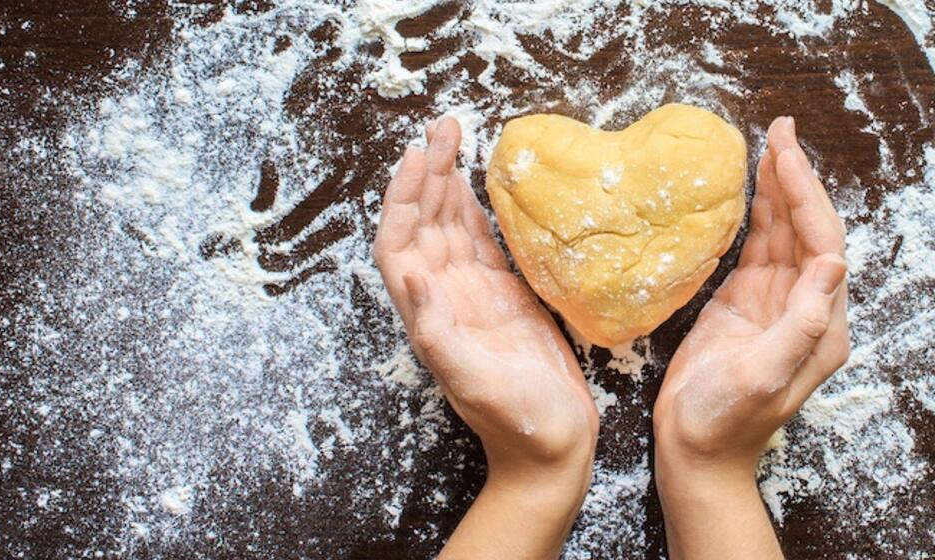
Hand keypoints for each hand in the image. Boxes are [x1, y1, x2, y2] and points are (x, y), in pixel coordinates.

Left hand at [373, 117, 598, 558]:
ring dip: (449, 183)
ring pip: (453, 227)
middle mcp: (445, 297)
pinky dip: (479, 211)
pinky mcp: (505, 296)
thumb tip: (409, 274)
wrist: (550, 448)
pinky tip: (481, 185)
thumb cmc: (516, 422)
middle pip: (424, 224)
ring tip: (454, 138)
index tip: (419, 155)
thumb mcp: (472, 381)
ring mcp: (474, 295)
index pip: (401, 243)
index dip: (404, 198)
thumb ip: (436, 330)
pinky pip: (485, 243)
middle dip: (428, 173)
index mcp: (429, 313)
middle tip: (441, 126)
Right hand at [653, 117, 848, 558]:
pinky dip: (756, 216)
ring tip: (770, 144)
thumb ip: (802, 322)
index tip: (785, 152)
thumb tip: (832, 263)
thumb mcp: (764, 375)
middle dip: (797, 177)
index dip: (807, 194)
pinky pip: (757, 249)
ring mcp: (773, 303)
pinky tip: (753, 190)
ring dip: (779, 189)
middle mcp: (804, 307)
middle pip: (808, 230)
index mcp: (819, 323)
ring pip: (783, 234)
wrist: (696, 449)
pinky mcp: (743, 303)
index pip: (823, 244)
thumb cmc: (726, 420)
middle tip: (780, 129)